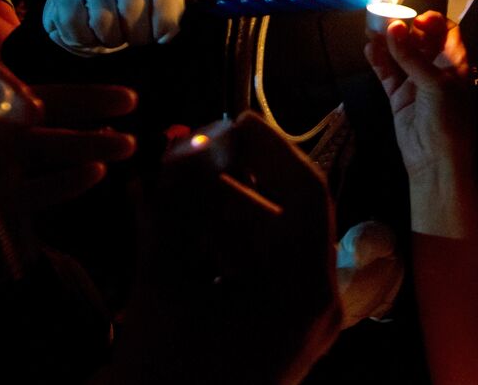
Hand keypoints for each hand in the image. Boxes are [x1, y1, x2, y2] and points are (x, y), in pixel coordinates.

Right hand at [42, 0, 184, 54]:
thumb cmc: (137, 3)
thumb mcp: (163, 2)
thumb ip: (171, 15)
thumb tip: (165, 34)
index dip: (166, 22)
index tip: (160, 34)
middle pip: (132, 11)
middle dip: (135, 36)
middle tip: (133, 36)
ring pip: (103, 22)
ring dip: (109, 40)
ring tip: (112, 34)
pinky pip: (74, 25)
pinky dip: (83, 40)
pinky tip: (91, 33)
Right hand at [135, 112, 340, 382]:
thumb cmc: (162, 372)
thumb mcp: (164, 285)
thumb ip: (171, 212)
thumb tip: (174, 144)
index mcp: (306, 292)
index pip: (307, 194)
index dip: (269, 149)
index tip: (231, 119)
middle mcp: (315, 305)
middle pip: (282, 215)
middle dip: (229, 177)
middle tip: (184, 145)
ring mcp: (299, 322)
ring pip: (265, 241)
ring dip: (216, 207)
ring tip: (165, 178)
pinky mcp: (276, 332)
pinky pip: (255, 269)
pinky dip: (216, 241)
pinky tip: (168, 216)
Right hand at [364, 12, 471, 180]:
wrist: (436, 160)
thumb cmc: (447, 119)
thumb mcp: (435, 84)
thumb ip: (411, 56)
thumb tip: (394, 27)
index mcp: (455, 63)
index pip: (446, 32)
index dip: (432, 21)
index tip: (415, 18)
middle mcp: (436, 69)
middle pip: (419, 40)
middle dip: (404, 28)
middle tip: (385, 17)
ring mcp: (416, 82)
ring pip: (400, 55)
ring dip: (387, 42)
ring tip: (371, 29)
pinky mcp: (399, 96)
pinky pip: (387, 73)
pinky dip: (378, 61)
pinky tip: (370, 49)